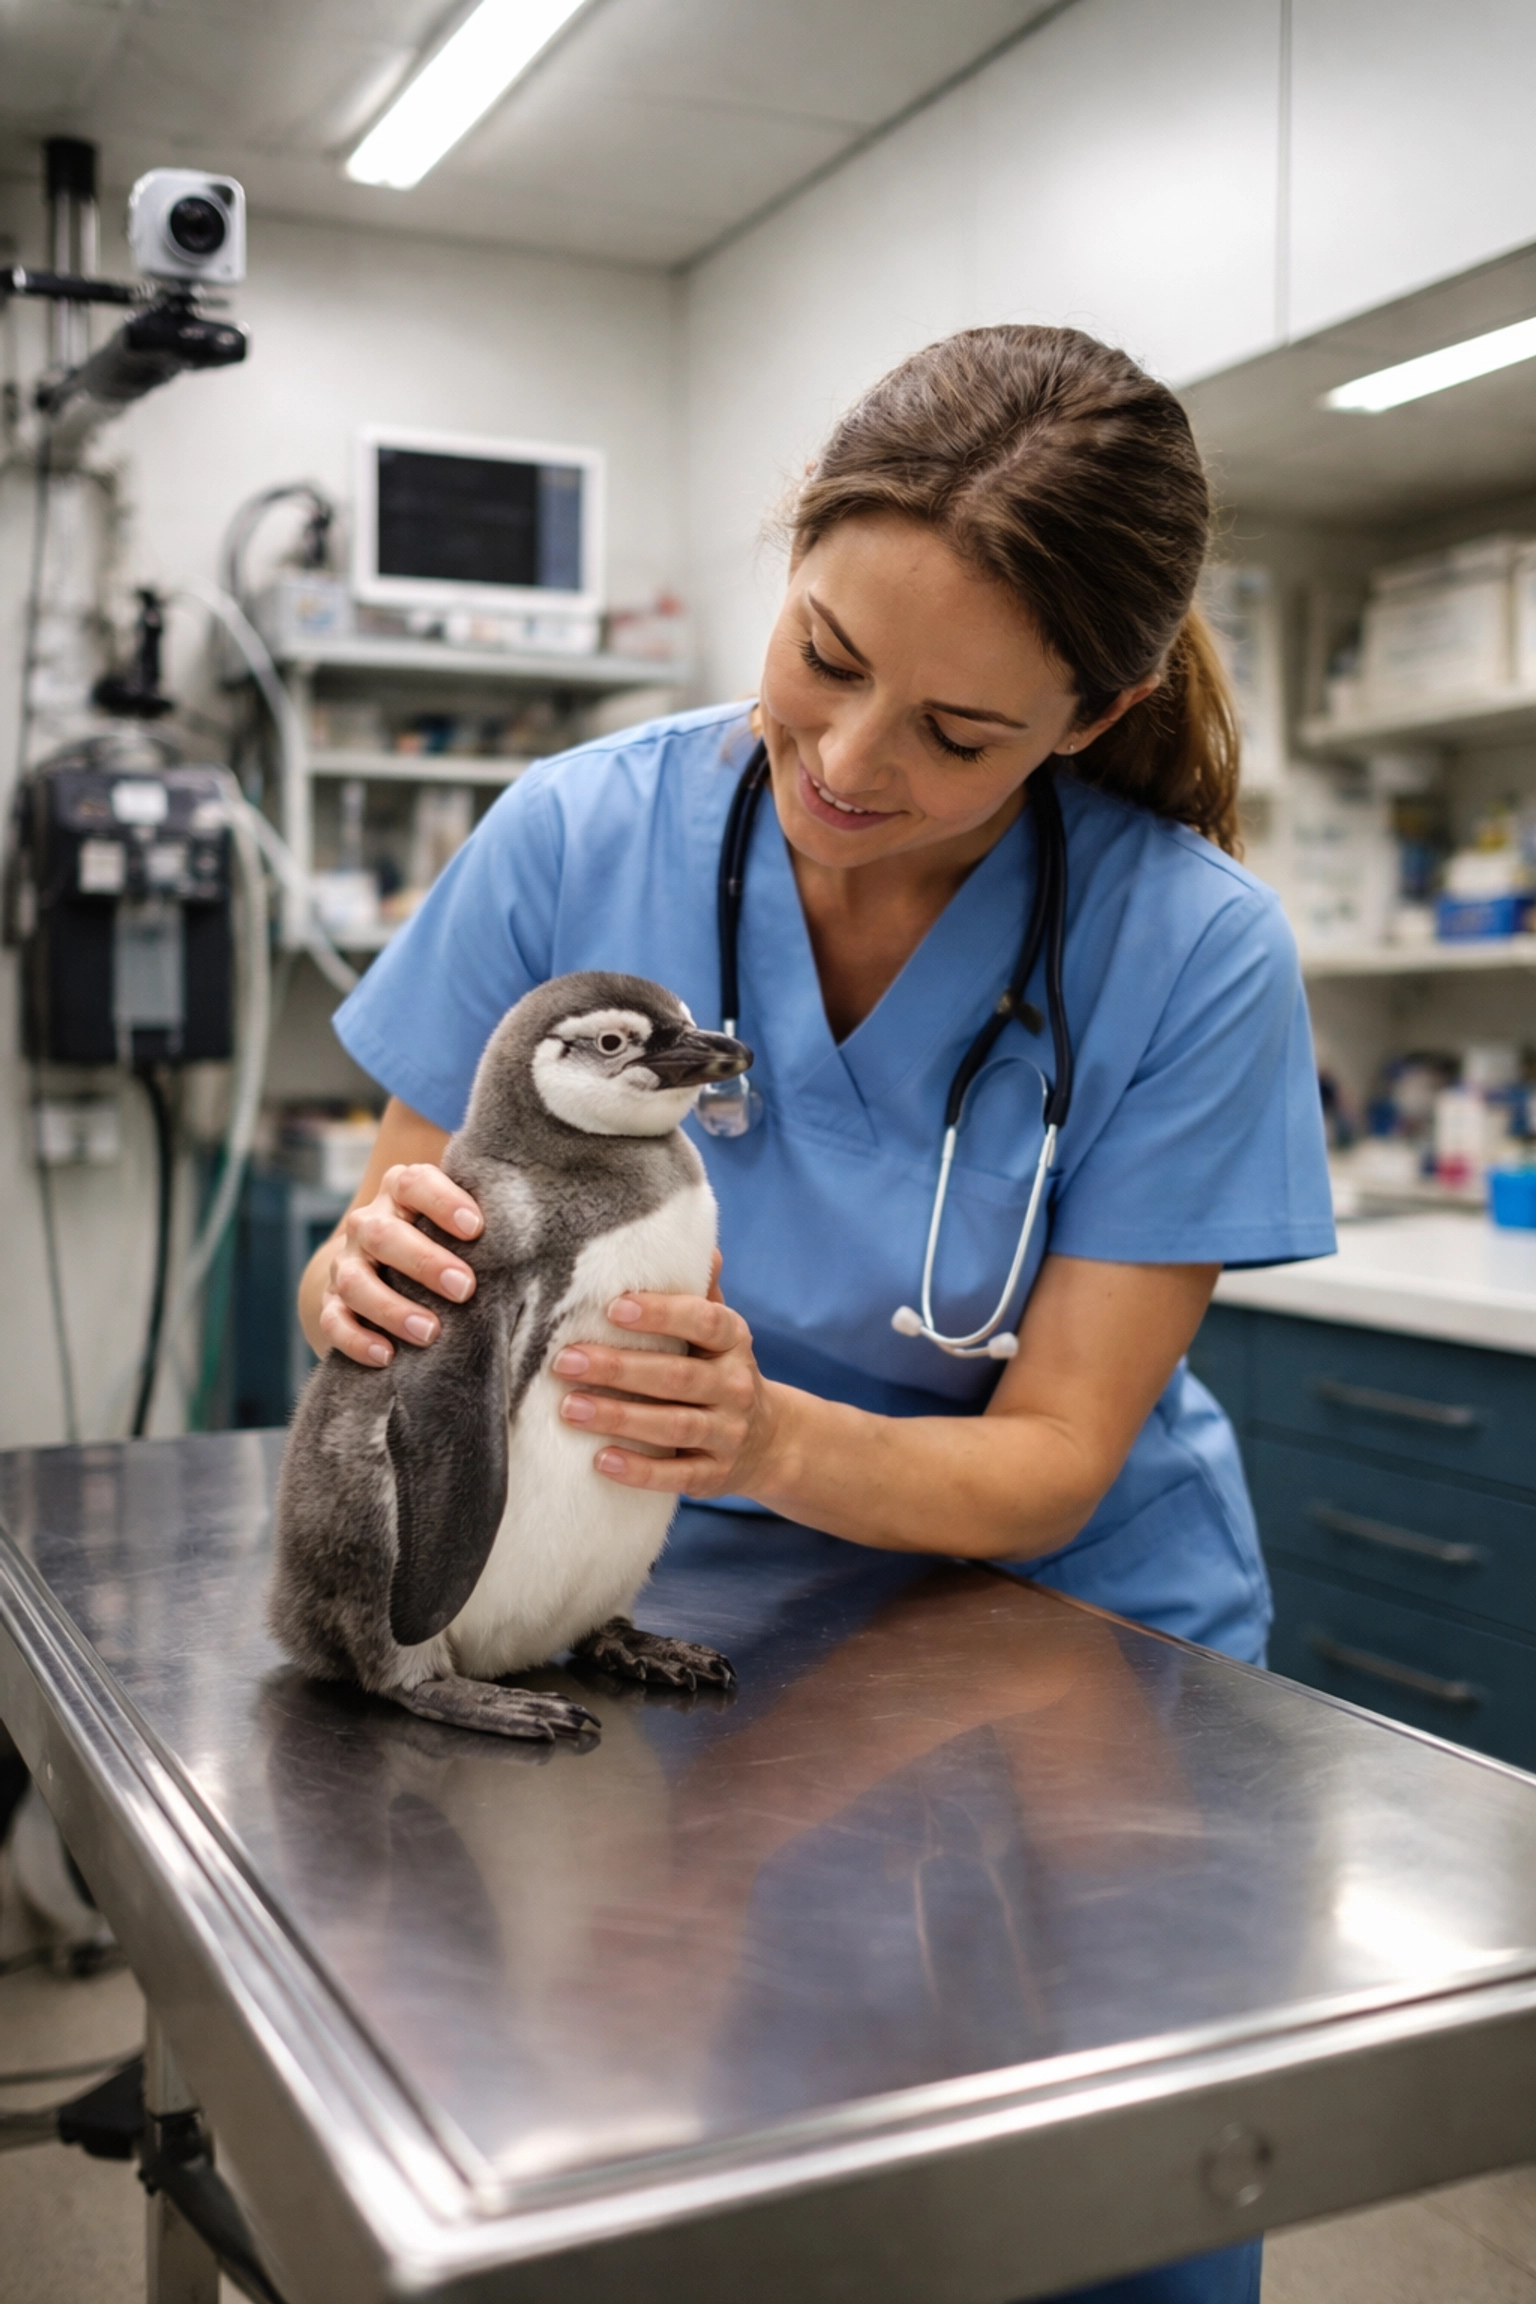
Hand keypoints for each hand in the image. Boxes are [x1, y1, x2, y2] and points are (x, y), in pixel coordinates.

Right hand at [319, 1163, 482, 1367]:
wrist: (386, 1262)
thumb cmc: (445, 1238)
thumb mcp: (461, 1222)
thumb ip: (486, 1221)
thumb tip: (537, 1237)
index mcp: (401, 1192)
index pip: (414, 1184)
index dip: (442, 1202)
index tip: (476, 1228)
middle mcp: (369, 1224)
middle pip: (383, 1235)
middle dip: (425, 1262)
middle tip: (465, 1287)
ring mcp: (347, 1264)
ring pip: (356, 1282)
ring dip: (392, 1308)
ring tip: (430, 1332)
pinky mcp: (332, 1303)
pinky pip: (334, 1321)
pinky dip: (357, 1339)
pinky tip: (386, 1355)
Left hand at [552, 1257, 781, 1496]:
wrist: (770, 1441)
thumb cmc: (721, 1371)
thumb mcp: (720, 1331)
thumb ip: (701, 1293)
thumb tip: (698, 1243)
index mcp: (734, 1342)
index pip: (705, 1321)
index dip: (662, 1313)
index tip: (613, 1307)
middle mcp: (735, 1387)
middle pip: (678, 1377)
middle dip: (620, 1369)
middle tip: (565, 1360)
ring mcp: (727, 1434)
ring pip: (673, 1427)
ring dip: (620, 1418)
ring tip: (569, 1408)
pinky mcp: (714, 1475)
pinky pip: (677, 1476)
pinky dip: (640, 1470)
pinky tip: (600, 1460)